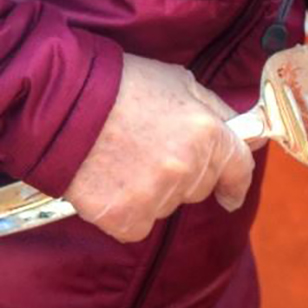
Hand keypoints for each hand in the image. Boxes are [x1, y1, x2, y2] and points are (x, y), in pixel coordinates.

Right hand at [63, 54, 253, 242]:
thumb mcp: (178, 83)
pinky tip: (106, 184)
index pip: (239, 169)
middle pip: (198, 188)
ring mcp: (157, 194)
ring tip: (119, 159)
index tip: (231, 195)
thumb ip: (217, 112)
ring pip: (166, 205)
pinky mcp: (124, 215)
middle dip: (180, 174)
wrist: (58, 101)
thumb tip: (249, 136)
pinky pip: (136, 225)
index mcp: (208, 134)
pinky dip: (123, 212)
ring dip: (149, 191)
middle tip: (145, 150)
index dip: (236, 183)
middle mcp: (189, 167)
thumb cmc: (117, 84)